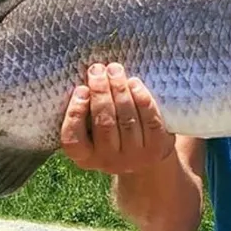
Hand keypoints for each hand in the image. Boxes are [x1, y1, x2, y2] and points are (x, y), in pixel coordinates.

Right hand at [60, 62, 175, 173]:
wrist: (146, 154)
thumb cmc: (111, 131)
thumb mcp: (92, 128)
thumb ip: (86, 109)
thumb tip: (86, 77)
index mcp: (85, 157)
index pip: (73, 140)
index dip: (75, 114)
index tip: (81, 89)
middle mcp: (108, 161)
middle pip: (104, 124)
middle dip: (100, 92)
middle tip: (98, 69)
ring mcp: (134, 157)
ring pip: (127, 120)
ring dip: (120, 91)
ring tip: (115, 70)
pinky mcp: (157, 148)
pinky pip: (150, 121)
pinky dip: (142, 99)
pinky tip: (134, 83)